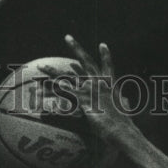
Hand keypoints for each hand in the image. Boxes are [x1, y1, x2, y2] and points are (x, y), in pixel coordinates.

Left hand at [40, 36, 140, 152]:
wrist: (122, 131)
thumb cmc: (124, 125)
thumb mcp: (123, 111)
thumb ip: (122, 104)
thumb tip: (126, 103)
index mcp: (110, 85)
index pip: (108, 66)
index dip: (106, 55)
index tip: (102, 45)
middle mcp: (99, 82)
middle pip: (85, 61)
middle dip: (76, 47)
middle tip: (67, 37)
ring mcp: (90, 89)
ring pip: (68, 76)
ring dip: (52, 72)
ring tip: (41, 66)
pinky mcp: (83, 100)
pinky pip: (65, 92)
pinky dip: (54, 88)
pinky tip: (44, 84)